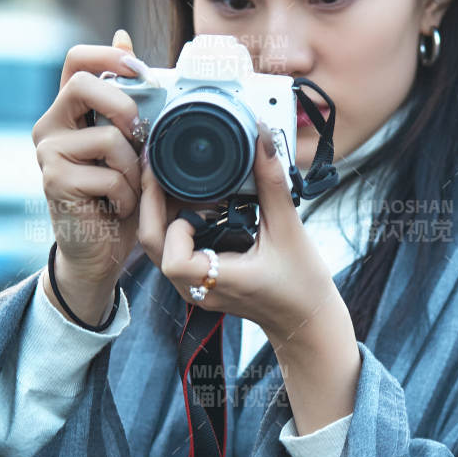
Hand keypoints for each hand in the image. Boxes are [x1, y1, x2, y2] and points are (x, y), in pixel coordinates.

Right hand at [32, 28, 144, 321]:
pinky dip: (126, 194)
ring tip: (129, 189)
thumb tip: (123, 35)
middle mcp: (50, 126)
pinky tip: (117, 208)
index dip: (109, 54)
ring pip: (107, 138)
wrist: (97, 253)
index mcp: (68, 111)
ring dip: (133, 168)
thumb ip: (127, 97)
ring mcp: (48, 154)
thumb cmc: (117, 197)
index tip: (142, 70)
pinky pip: (108, 175)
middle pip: (84, 83)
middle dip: (125, 105)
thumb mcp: (130, 146)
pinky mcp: (54, 182)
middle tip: (142, 135)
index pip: (77, 59)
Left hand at [140, 118, 346, 353]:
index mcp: (218, 282)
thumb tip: (261, 137)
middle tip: (162, 167)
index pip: (172, 259)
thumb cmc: (301, 284)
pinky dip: (175, 223)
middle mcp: (198, 288)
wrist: (306, 319)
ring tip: (177, 180)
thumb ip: (272, 183)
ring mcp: (195, 287)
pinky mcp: (199, 281)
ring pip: (157, 247)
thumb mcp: (289, 230)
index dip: (177, 228)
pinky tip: (192, 200)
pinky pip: (172, 249)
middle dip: (152, 204)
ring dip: (162, 212)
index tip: (198, 204)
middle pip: (151, 245)